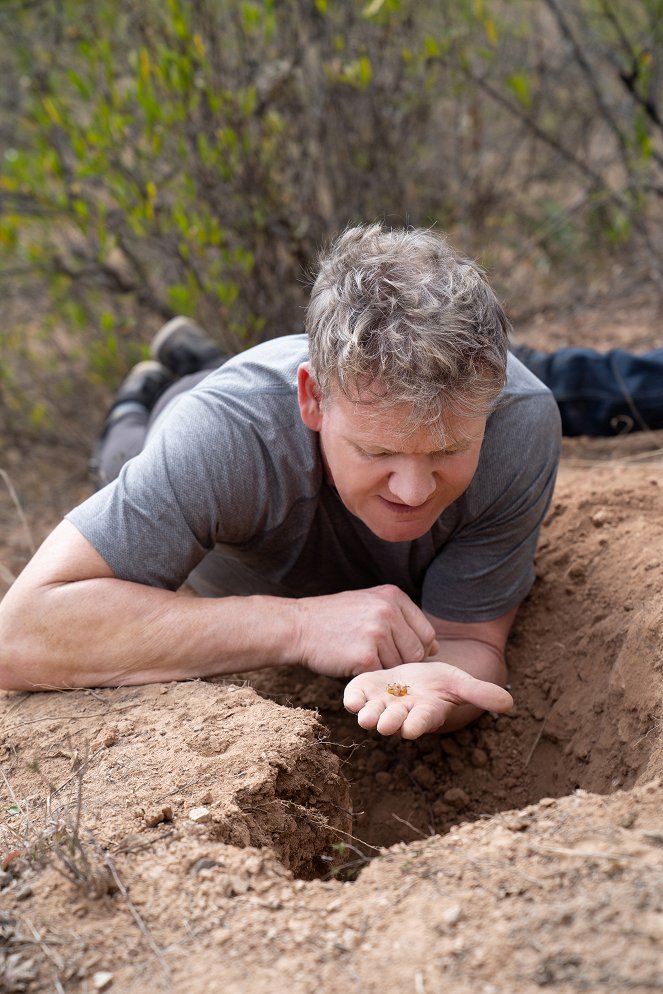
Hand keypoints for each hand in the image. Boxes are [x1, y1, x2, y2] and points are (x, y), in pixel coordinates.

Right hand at [292, 585, 438, 677]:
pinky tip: (353, 664)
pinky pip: (381, 675)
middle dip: (403, 662)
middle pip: (417, 652)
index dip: (417, 649)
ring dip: (385, 670)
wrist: (298, 627)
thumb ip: (401, 619)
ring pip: (400, 666)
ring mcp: (378, 633)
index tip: (397, 653)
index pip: (426, 632)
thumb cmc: (333, 619)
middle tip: (379, 660)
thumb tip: (435, 646)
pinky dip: (370, 676)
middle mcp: (388, 611)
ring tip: (362, 658)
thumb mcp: (369, 604)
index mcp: (393, 596)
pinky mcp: (366, 656)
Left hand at [343, 661, 512, 738]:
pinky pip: (353, 699)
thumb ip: (481, 693)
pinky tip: (352, 697)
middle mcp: (400, 713)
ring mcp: (379, 704)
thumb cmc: (437, 682)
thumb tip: (510, 704)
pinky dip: (351, 699)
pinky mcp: (362, 692)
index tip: (412, 727)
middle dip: (390, 722)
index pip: (421, 723)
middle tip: (386, 723)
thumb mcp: (459, 683)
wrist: (411, 670)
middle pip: (394, 722)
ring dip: (368, 716)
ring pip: (370, 715)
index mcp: (424, 713)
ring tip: (365, 715)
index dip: (417, 725)